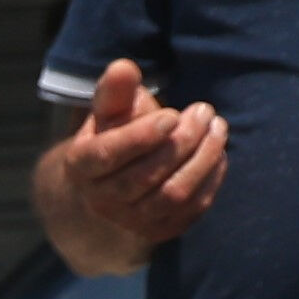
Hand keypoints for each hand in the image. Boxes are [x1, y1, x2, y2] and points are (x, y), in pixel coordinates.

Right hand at [32, 58, 228, 271]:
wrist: (116, 181)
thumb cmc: (116, 133)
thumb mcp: (111, 109)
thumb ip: (116, 90)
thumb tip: (124, 68)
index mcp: (81, 166)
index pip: (107, 155)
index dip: (141, 137)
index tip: (173, 114)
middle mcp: (101, 201)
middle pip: (146, 176)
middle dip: (182, 142)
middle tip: (204, 111)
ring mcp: (131, 221)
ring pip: (172, 195)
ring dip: (202, 159)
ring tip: (217, 127)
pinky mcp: (160, 231)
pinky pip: (191, 210)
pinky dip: (210, 179)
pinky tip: (218, 152)